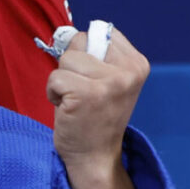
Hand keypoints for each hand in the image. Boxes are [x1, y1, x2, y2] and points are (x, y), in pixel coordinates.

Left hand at [48, 26, 148, 181]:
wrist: (95, 156)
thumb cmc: (94, 115)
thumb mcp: (108, 80)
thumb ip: (97, 55)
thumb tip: (68, 35)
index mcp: (137, 63)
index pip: (98, 32)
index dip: (85, 54)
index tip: (93, 80)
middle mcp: (129, 71)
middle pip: (79, 42)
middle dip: (72, 66)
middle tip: (83, 94)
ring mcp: (110, 82)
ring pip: (65, 59)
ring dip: (61, 81)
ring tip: (75, 101)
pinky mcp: (86, 94)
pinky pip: (55, 78)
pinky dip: (53, 93)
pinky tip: (67, 109)